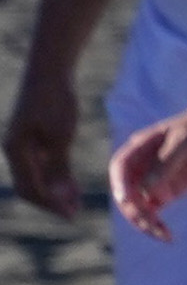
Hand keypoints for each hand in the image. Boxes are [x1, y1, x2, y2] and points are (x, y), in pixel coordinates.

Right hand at [6, 70, 83, 218]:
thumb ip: (58, 166)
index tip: (71, 214)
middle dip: (50, 202)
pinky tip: (70, 183)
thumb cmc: (56, 100)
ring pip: (35, 176)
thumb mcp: (60, 135)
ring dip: (53, 191)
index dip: (50, 204)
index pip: (31, 189)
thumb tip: (57, 196)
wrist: (50, 69)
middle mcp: (14, 150)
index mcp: (16, 151)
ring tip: (74, 202)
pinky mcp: (31, 137)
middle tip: (73, 212)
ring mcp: (22, 144)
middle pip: (29, 186)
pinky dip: (54, 176)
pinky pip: (40, 164)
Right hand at [109, 107, 186, 237]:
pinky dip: (156, 225)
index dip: (120, 184)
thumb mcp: (185, 142)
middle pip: (126, 194)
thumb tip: (148, 189)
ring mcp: (149, 183)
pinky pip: (153, 213)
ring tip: (163, 235)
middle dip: (135, 211)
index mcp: (137, 150)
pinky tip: (167, 235)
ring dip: (144, 223)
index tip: (127, 199)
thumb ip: (167, 163)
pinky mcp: (163, 194)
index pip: (120, 168)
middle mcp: (138, 169)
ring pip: (137, 208)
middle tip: (151, 224)